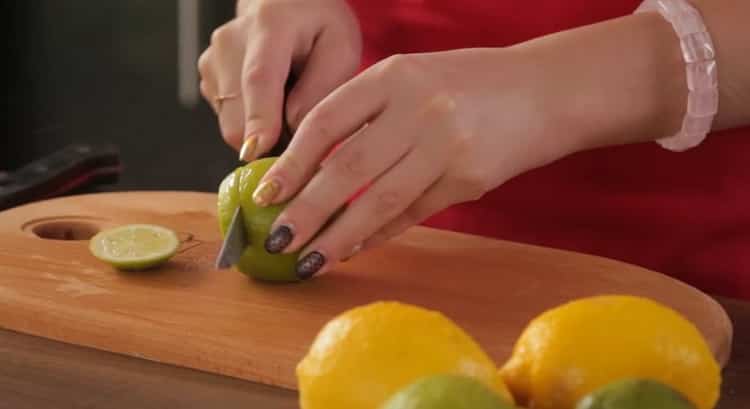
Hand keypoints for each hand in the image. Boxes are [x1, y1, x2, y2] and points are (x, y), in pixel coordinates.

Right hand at [197, 0, 361, 158]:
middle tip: (302, 125)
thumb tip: (293, 129)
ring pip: (232, 126)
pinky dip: (253, 122)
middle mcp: (231, 42)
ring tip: (287, 99)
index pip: (259, 78)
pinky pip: (229, 122)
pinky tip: (271, 98)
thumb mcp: (341, 49)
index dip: (259, 118)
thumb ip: (322, 89)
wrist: (287, 5)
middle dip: (271, 139)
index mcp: (270, 26)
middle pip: (238, 116)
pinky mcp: (207, 79)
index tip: (259, 149)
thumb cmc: (318, 26)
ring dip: (264, 130)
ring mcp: (212, 61)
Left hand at [254, 48, 583, 277]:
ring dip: (338, 236)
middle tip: (277, 239)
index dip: (291, 162)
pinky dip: (380, 234)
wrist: (544, 90)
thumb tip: (311, 170)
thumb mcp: (411, 78)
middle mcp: (418, 109)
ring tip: (308, 259)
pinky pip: (413, 214)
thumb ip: (365, 114)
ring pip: (379, 201)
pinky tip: (354, 249)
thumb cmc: (468, 83)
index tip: (266, 194)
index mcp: (394, 76)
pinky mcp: (469, 179)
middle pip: (347, 169)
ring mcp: (447, 146)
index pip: (326, 122)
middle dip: (306, 210)